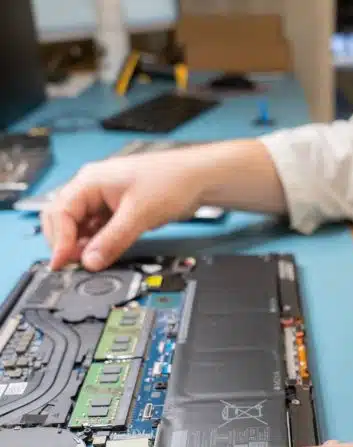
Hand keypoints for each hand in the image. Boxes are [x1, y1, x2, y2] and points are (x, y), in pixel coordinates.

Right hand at [41, 149, 207, 270]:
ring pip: (82, 226)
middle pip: (64, 219)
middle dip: (67, 243)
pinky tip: (103, 254)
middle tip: (75, 266)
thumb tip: (91, 262)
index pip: (60, 213)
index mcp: (90, 181)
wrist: (198, 178)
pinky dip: (98, 243)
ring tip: (91, 262)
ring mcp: (106, 199)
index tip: (61, 264)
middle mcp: (93, 188)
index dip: (58, 241)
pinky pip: (99, 229)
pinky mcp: (119, 210)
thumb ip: (113, 240)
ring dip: (83, 245)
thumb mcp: (139, 215)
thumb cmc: (171, 181)